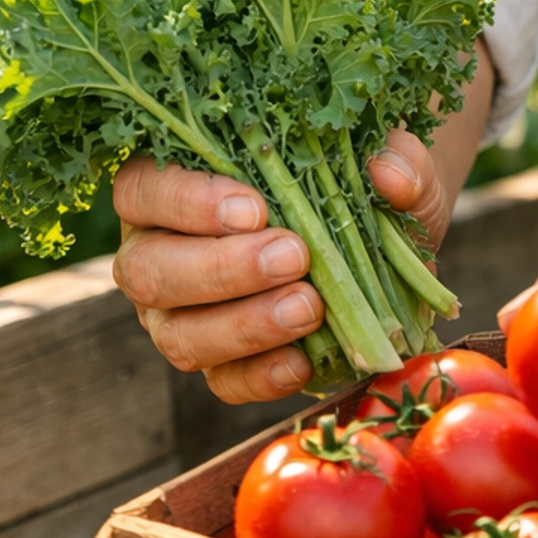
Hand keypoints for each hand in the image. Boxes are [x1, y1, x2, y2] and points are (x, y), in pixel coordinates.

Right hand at [111, 130, 450, 403]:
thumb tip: (390, 175)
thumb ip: (395, 155)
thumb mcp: (384, 157)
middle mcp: (157, 251)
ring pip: (178, 334)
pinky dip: (262, 375)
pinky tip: (303, 360)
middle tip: (292, 257)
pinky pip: (223, 381)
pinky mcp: (219, 363)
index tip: (255, 208)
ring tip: (308, 308)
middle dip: (220, 267)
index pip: (142, 190)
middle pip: (148, 270)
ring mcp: (179, 315)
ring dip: (243, 325)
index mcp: (169, 185)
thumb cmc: (355, 180)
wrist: (381, 240)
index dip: (186, 202)